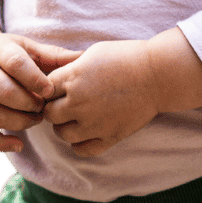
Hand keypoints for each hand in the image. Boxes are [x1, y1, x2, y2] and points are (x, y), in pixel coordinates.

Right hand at [0, 32, 83, 153]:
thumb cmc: (5, 53)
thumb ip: (54, 56)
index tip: (50, 91)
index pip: (14, 63)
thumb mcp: (26, 47)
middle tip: (44, 107)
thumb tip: (85, 58)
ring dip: (19, 122)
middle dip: (28, 104)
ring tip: (36, 119)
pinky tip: (18, 145)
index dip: (34, 78)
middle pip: (3, 92)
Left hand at [42, 40, 159, 157]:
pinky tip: (86, 131)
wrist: (156, 74)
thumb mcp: (92, 53)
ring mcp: (93, 123)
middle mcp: (78, 103)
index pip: (45, 90)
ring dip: (65, 126)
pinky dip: (79, 143)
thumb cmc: (125, 57)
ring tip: (76, 117)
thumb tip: (53, 79)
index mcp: (72, 78)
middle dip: (55, 107)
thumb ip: (70, 68)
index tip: (59, 87)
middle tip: (65, 102)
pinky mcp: (108, 137)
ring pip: (62, 134)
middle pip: (49, 114)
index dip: (50, 88)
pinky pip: (82, 149)